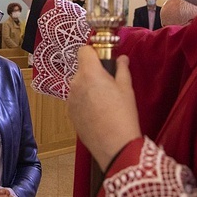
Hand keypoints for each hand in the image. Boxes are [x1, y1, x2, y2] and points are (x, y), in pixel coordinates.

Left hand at [68, 50, 141, 170]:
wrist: (114, 146)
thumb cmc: (123, 115)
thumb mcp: (126, 89)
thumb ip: (121, 70)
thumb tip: (122, 59)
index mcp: (89, 73)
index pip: (84, 50)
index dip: (94, 53)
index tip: (104, 60)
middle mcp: (75, 83)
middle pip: (82, 69)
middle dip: (94, 73)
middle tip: (110, 85)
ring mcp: (70, 99)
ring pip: (79, 85)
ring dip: (88, 87)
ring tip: (105, 102)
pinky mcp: (69, 113)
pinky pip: (76, 99)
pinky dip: (84, 101)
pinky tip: (98, 113)